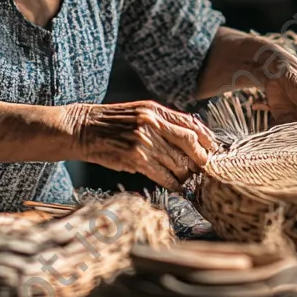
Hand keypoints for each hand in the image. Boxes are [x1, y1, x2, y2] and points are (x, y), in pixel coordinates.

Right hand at [64, 101, 220, 190]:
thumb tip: (190, 138)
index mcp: (154, 110)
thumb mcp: (139, 113)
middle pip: (189, 143)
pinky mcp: (135, 158)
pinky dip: (173, 183)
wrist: (82, 129)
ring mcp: (143, 141)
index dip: (206, 139)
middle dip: (201, 158)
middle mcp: (151, 122)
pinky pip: (163, 175)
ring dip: (186, 174)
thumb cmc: (112, 123)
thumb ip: (162, 122)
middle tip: (205, 168)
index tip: (214, 150)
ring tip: (187, 179)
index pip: (190, 124)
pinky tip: (176, 186)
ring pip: (177, 162)